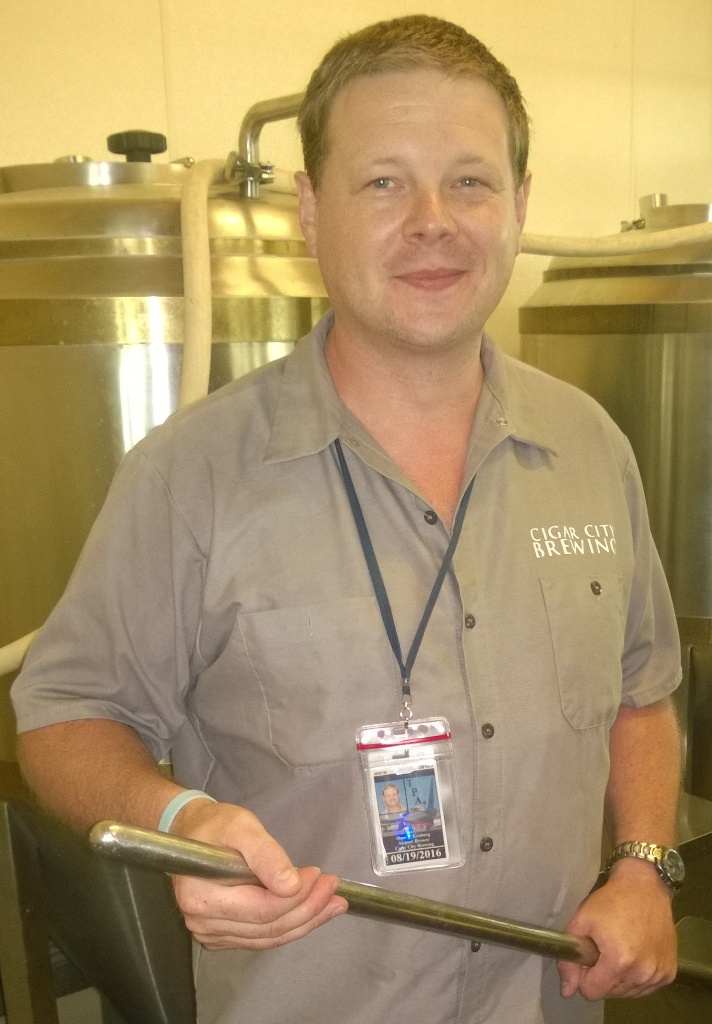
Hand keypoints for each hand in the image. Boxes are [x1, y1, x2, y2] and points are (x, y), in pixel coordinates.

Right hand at [168, 798, 347, 949]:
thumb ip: (265, 855)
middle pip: (268, 927)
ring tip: (332, 903)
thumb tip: (291, 885)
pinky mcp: (222, 935)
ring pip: (268, 937)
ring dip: (304, 921)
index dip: (297, 896)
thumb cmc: (215, 825)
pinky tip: (311, 912)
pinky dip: (289, 926)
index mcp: (202, 897)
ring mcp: (211, 933)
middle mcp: (203, 923)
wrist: (192, 832)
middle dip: (307, 909)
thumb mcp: (241, 827)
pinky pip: (261, 937)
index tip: (320, 875)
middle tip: (333, 889)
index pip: (262, 909)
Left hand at [558, 860, 676, 1000]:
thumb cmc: (610, 901)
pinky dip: (637, 977)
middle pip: (610, 994)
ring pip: (628, 993)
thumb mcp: (581, 922)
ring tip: (620, 948)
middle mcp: (642, 973)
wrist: (645, 887)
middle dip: (602, 976)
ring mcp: (659, 975)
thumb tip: (566, 992)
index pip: (592, 992)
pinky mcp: (670, 973)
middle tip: (604, 948)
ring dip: (620, 978)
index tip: (588, 958)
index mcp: (619, 962)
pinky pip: (645, 988)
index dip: (584, 976)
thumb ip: (569, 961)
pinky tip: (635, 953)